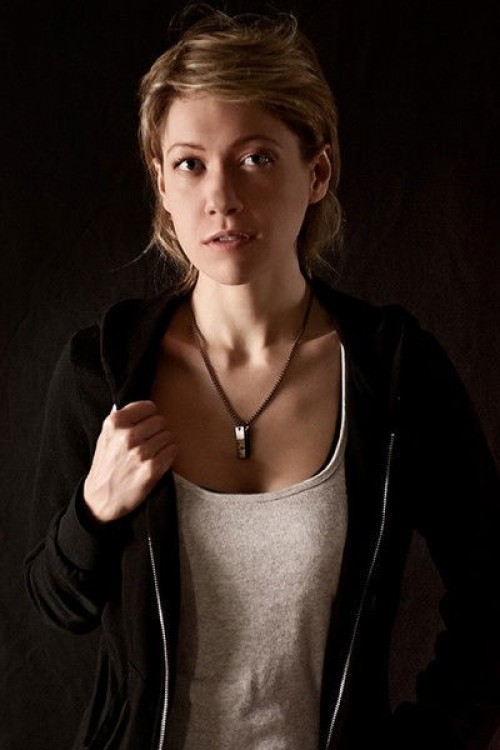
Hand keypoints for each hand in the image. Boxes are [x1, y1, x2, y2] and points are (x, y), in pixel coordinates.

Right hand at [83, 401, 176, 522]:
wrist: (100, 497)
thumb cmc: (107, 464)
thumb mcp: (106, 435)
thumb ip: (124, 419)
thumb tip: (148, 407)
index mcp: (115, 423)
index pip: (149, 407)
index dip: (150, 416)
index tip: (147, 424)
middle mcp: (127, 436)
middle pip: (161, 421)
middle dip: (158, 430)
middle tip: (150, 441)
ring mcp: (140, 453)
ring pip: (168, 435)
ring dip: (164, 443)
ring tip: (153, 452)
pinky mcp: (151, 469)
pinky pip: (172, 450)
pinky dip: (169, 454)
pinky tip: (160, 459)